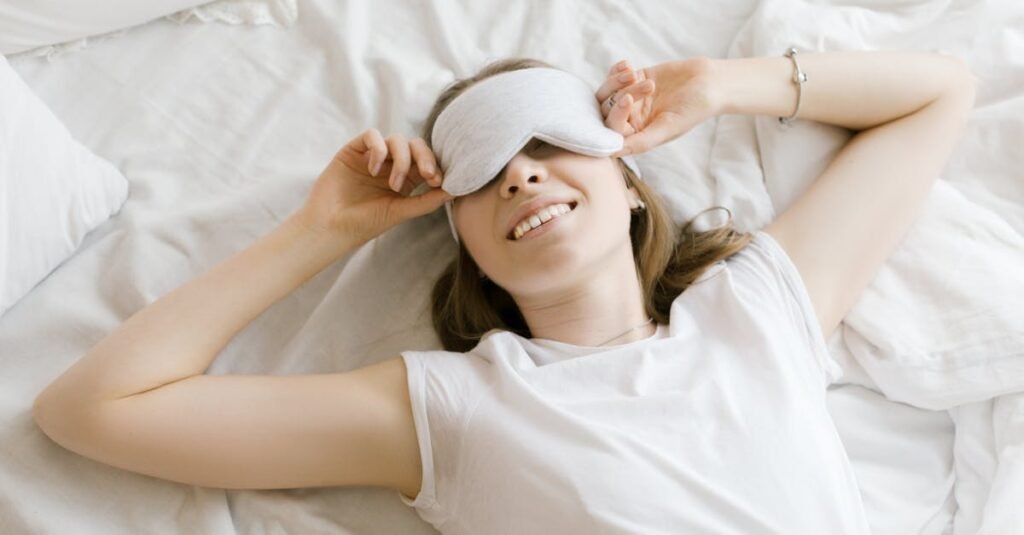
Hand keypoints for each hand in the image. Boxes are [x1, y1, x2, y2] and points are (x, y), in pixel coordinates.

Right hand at [292, 128, 451, 243]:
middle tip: (427, 174)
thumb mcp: (399, 212)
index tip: (438, 180)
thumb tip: (454, 191)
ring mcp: (372, 157)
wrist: (331, 227)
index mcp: (405, 180)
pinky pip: (373, 135)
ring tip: (392, 184)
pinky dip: (379, 149)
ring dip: (401, 159)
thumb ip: (426, 201)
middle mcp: (390, 166)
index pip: (426, 162)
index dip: (435, 166)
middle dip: (425, 157)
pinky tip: (373, 169)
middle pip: (416, 146)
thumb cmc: (364, 224)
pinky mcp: (354, 150)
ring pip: (397, 140)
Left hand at [595, 57, 719, 155]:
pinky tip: (628, 65)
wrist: (709, 82)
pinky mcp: (634, 79)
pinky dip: (616, 70)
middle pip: (605, 110)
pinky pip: (614, 76)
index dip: (615, 115)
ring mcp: (631, 98)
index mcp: (637, 135)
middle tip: (645, 85)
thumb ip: (640, 142)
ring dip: (617, 81)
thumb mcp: (668, 128)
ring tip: (636, 74)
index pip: (613, 131)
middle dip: (619, 95)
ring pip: (607, 92)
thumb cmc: (693, 109)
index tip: (628, 99)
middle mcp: (631, 119)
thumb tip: (612, 153)